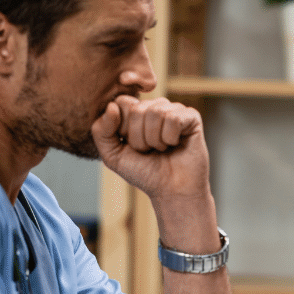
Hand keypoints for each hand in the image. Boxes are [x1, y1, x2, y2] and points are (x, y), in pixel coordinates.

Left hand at [92, 95, 210, 202]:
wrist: (171, 191)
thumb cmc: (145, 173)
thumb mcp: (113, 156)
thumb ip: (101, 131)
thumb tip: (112, 106)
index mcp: (135, 112)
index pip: (121, 103)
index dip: (123, 129)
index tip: (132, 146)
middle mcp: (154, 107)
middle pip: (137, 109)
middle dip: (139, 138)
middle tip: (149, 151)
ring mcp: (174, 110)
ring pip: (156, 112)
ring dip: (155, 140)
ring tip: (162, 149)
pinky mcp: (191, 117)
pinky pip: (174, 118)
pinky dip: (170, 138)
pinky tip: (175, 144)